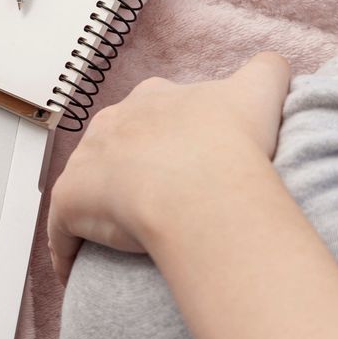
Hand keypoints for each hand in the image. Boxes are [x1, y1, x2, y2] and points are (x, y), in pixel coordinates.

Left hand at [46, 52, 292, 283]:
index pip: (157, 110)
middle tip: (163, 201)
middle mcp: (114, 122)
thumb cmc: (231, 144)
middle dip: (133, 166)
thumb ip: (269, 71)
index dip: (174, 135)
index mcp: (155, 98)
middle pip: (116, 143)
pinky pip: (64, 231)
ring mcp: (88, 160)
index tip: (191, 160)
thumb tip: (273, 66)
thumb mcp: (262, 90)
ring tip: (125, 238)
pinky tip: (84, 272)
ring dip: (101, 207)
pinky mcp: (70, 203)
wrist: (204, 188)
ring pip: (88, 183)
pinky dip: (71, 250)